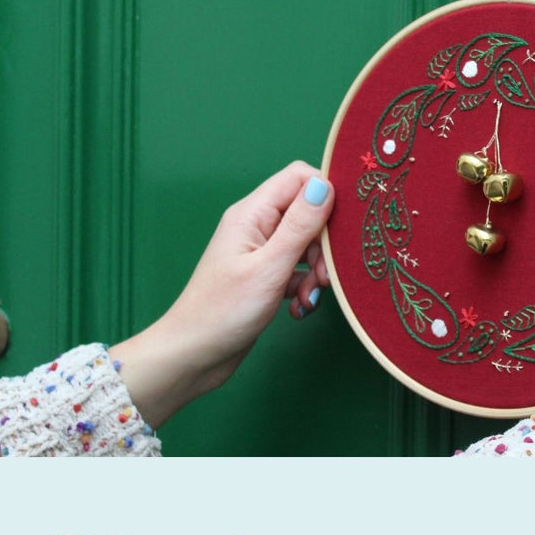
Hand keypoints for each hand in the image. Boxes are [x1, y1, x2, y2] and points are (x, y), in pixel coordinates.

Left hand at [110, 161, 334, 427]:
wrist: (193, 356)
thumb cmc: (223, 312)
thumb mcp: (270, 268)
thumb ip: (299, 226)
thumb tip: (325, 185)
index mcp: (252, 214)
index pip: (300, 178)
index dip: (327, 195)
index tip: (341, 229)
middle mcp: (256, 226)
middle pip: (308, 213)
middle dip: (324, 244)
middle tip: (323, 276)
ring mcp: (260, 252)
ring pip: (306, 245)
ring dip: (316, 272)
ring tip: (308, 298)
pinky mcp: (264, 276)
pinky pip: (297, 271)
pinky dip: (304, 288)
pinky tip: (298, 308)